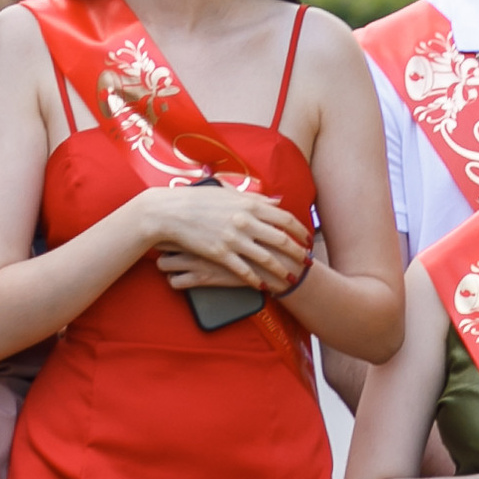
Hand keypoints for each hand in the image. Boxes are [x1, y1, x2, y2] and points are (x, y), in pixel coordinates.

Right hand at [143, 180, 309, 294]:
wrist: (170, 212)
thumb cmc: (198, 199)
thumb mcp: (229, 193)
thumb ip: (256, 198)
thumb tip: (277, 201)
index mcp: (250, 205)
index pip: (285, 219)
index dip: (300, 230)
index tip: (308, 239)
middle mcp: (246, 221)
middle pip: (282, 240)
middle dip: (298, 253)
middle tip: (308, 262)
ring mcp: (233, 239)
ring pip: (267, 259)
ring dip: (282, 271)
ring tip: (292, 280)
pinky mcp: (221, 254)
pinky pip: (244, 270)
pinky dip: (256, 280)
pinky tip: (263, 286)